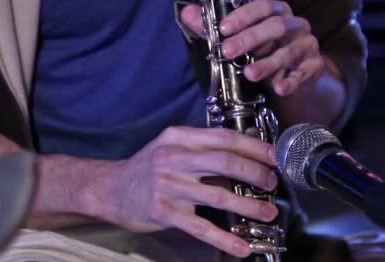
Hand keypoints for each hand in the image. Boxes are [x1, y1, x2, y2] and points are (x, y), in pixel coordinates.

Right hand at [78, 127, 278, 257]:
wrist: (110, 189)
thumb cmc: (146, 168)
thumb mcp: (171, 148)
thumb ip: (202, 150)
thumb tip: (244, 160)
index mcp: (178, 138)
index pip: (223, 138)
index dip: (253, 147)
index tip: (274, 155)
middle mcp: (173, 158)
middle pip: (224, 162)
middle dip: (255, 172)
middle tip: (272, 182)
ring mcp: (168, 186)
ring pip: (218, 195)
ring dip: (248, 205)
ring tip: (268, 213)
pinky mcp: (165, 212)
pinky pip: (201, 227)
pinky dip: (224, 238)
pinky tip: (242, 246)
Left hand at [181, 0, 324, 95]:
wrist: (296, 75)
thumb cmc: (263, 51)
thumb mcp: (238, 38)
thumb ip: (213, 27)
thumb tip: (187, 13)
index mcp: (277, 12)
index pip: (262, 6)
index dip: (243, 15)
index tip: (223, 28)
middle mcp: (295, 25)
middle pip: (276, 26)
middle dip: (250, 39)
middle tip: (228, 52)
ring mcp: (308, 45)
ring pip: (288, 52)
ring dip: (268, 64)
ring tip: (249, 74)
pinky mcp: (315, 66)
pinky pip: (305, 73)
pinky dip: (292, 81)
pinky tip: (280, 89)